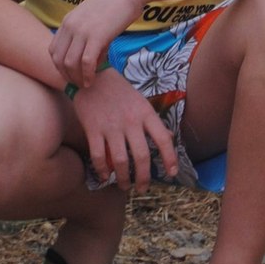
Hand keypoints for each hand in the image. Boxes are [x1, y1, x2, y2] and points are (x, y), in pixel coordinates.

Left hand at [50, 0, 140, 88]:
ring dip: (76, 78)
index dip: (59, 66)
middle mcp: (70, 27)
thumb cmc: (115, 5)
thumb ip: (88, 40)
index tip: (70, 74)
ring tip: (85, 84)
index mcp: (67, 22)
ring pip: (70, 63)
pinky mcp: (96, 36)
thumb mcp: (93, 21)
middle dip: (66, 75)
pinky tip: (92, 80)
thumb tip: (92, 63)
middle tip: (77, 84)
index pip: (53, 50)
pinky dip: (87, 75)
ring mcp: (82, 31)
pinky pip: (86, 62)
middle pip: (58, 60)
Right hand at [70, 66, 178, 188]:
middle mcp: (130, 121)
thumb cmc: (119, 90)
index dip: (170, 158)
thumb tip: (170, 137)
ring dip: (123, 178)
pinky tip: (105, 176)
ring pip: (120, 160)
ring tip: (125, 186)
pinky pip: (99, 156)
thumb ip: (153, 121)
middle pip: (142, 156)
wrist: (92, 75)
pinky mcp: (93, 128)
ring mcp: (111, 125)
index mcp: (145, 113)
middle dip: (144, 177)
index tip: (172, 173)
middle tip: (143, 188)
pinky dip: (102, 170)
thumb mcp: (141, 102)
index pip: (163, 139)